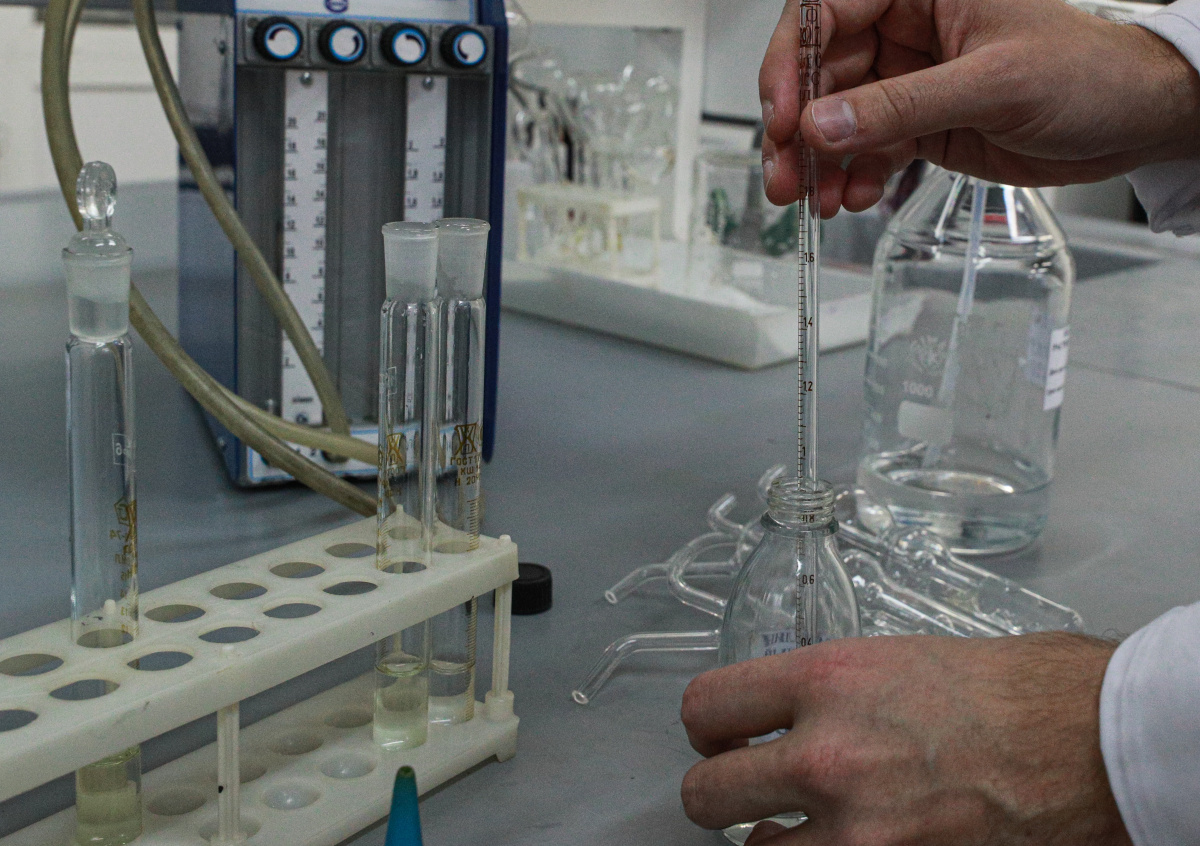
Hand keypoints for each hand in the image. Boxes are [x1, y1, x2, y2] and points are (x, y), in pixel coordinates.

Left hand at [680, 633, 1131, 845]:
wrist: (1081, 741)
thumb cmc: (1003, 692)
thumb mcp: (888, 660)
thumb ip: (820, 690)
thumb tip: (776, 715)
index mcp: (824, 682)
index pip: (705, 707)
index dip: (705, 728)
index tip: (718, 737)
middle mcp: (826, 756)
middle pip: (705, 793)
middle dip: (718, 791)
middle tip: (739, 788)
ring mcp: (855, 829)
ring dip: (771, 839)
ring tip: (802, 824)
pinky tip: (845, 842)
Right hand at [760, 0, 1199, 214]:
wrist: (1130, 122)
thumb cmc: (1088, 72)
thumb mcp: (992, 84)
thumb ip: (900, 106)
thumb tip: (822, 123)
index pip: (830, 11)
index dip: (792, 60)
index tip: (783, 113)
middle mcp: (909, 30)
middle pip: (821, 71)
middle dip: (797, 126)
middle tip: (786, 172)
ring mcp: (910, 80)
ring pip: (837, 118)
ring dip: (819, 162)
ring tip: (814, 198)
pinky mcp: (918, 123)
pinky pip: (866, 150)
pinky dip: (854, 176)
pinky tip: (854, 196)